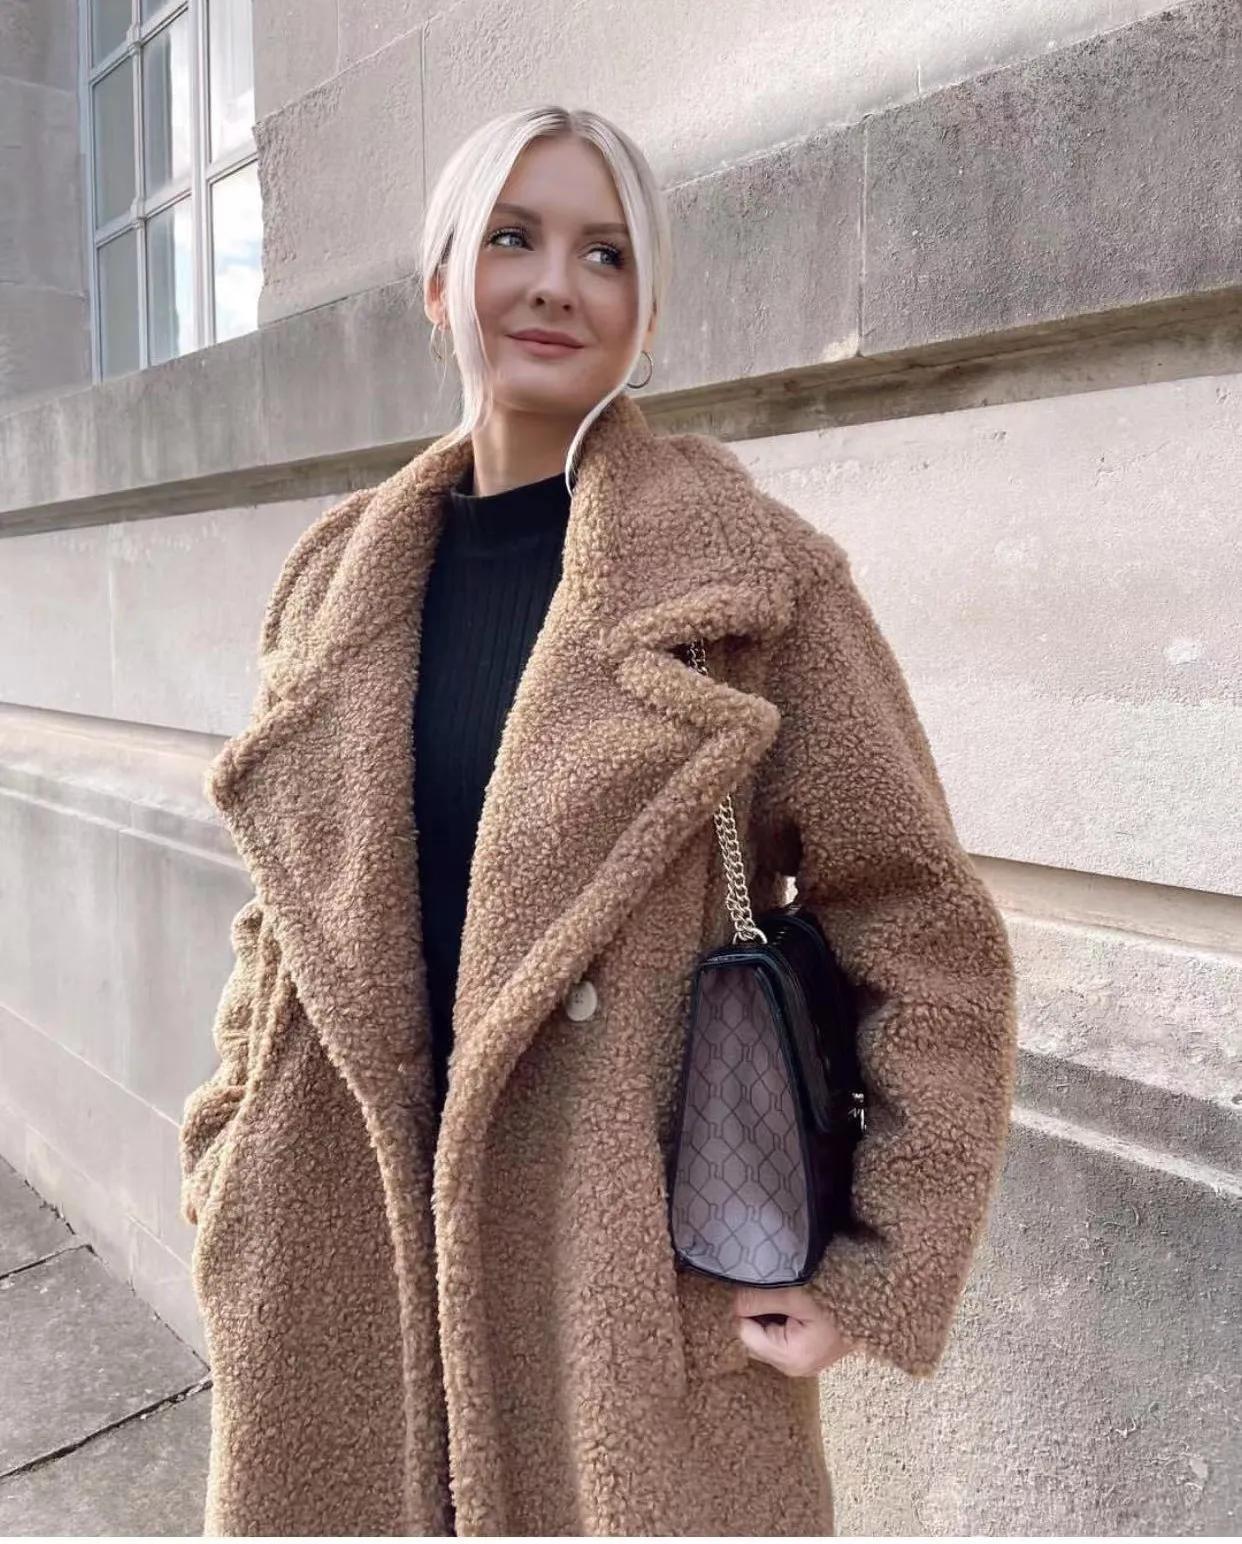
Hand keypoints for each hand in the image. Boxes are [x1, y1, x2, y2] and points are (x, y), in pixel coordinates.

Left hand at [732, 1285, 856, 1375]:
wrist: (878, 1300)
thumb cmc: (838, 1298)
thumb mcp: (794, 1293)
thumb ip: (758, 1299)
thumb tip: (731, 1303)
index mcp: (789, 1358)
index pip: (744, 1334)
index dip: (742, 1309)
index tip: (746, 1287)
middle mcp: (793, 1368)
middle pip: (753, 1338)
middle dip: (753, 1314)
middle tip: (761, 1288)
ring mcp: (803, 1362)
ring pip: (766, 1337)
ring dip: (766, 1315)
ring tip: (778, 1293)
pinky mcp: (809, 1352)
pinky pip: (780, 1336)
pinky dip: (779, 1320)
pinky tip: (788, 1302)